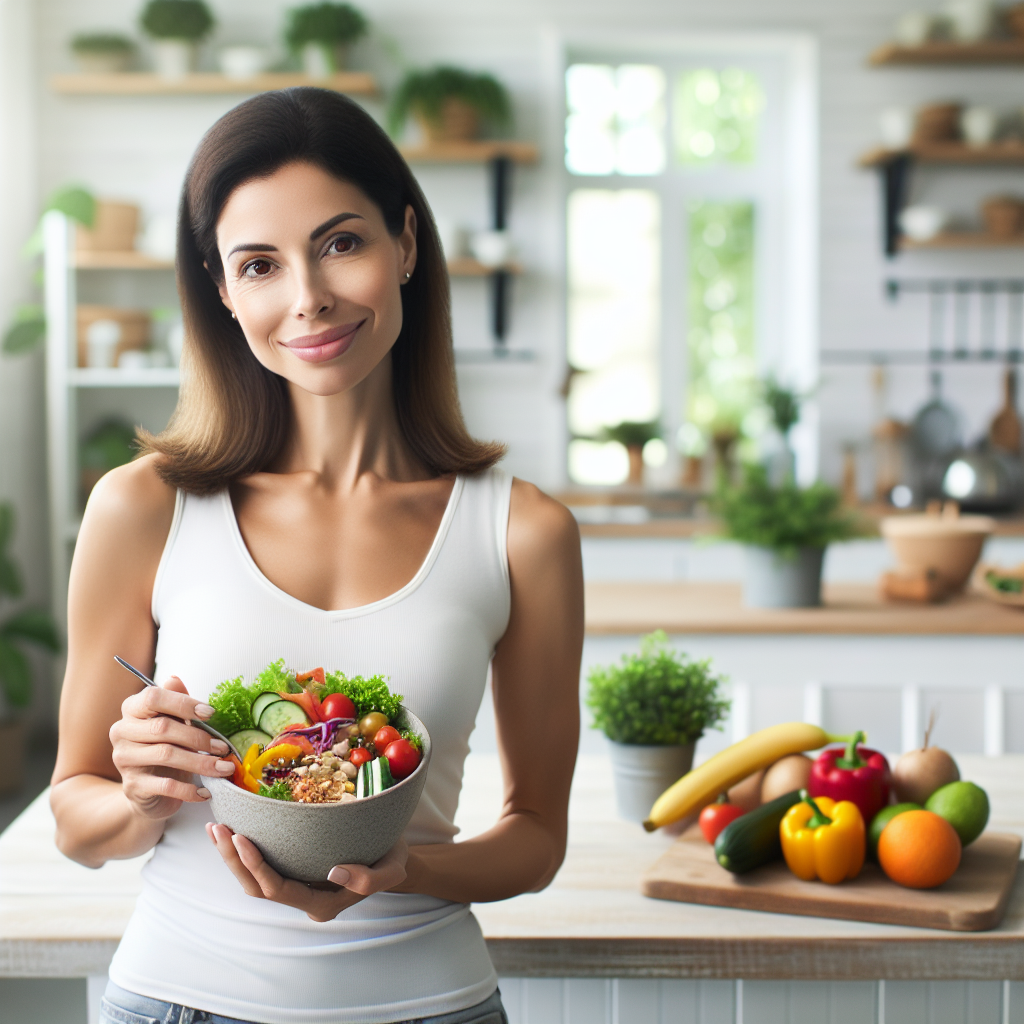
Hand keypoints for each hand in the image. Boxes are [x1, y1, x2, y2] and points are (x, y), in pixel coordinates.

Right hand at [109, 676, 233, 819]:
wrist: (150, 793)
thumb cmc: (166, 749)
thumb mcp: (174, 723)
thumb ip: (176, 702)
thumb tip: (175, 679)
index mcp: (132, 710)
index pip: (153, 697)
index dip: (183, 703)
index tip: (211, 713)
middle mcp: (122, 731)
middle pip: (163, 727)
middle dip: (198, 737)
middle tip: (223, 747)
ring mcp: (124, 759)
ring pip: (165, 755)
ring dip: (200, 762)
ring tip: (224, 768)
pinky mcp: (132, 786)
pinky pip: (164, 785)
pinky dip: (189, 789)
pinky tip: (206, 792)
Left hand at [206, 822, 408, 921]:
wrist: (394, 861)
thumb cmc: (393, 861)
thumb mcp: (392, 869)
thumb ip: (368, 878)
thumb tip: (334, 871)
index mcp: (322, 904)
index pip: (278, 889)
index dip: (256, 866)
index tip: (241, 837)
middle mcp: (304, 900)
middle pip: (257, 888)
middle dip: (234, 860)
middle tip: (218, 829)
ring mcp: (298, 889)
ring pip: (254, 881)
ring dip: (232, 857)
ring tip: (216, 829)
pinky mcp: (295, 874)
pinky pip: (262, 870)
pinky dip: (243, 853)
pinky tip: (232, 833)